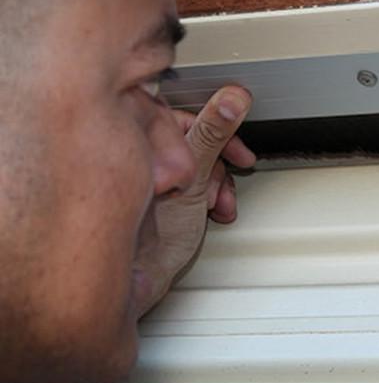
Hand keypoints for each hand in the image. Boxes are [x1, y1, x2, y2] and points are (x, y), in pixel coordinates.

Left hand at [134, 86, 255, 316]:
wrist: (138, 282)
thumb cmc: (149, 237)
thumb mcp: (194, 178)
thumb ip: (212, 134)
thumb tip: (232, 99)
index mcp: (138, 142)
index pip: (183, 116)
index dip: (217, 127)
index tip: (237, 145)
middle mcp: (141, 159)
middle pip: (194, 142)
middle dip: (217, 163)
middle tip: (233, 173)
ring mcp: (149, 180)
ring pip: (196, 166)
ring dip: (216, 184)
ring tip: (217, 204)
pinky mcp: (158, 199)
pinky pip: (193, 186)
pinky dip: (208, 197)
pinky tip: (213, 212)